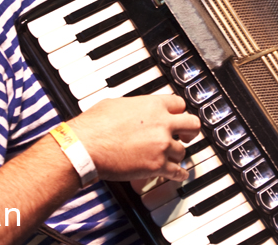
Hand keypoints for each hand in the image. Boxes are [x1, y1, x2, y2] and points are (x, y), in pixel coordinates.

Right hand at [69, 94, 200, 182]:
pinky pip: (177, 171)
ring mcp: (162, 145)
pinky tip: (180, 174)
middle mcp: (162, 124)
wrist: (86, 146)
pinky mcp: (157, 166)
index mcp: (153, 106)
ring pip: (183, 151)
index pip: (179, 104)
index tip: (178, 116)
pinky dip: (180, 174)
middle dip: (190, 131)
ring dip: (177, 154)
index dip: (178, 111)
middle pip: (192, 125)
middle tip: (187, 134)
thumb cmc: (95, 125)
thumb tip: (134, 110)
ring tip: (173, 156)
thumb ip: (134, 106)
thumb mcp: (116, 103)